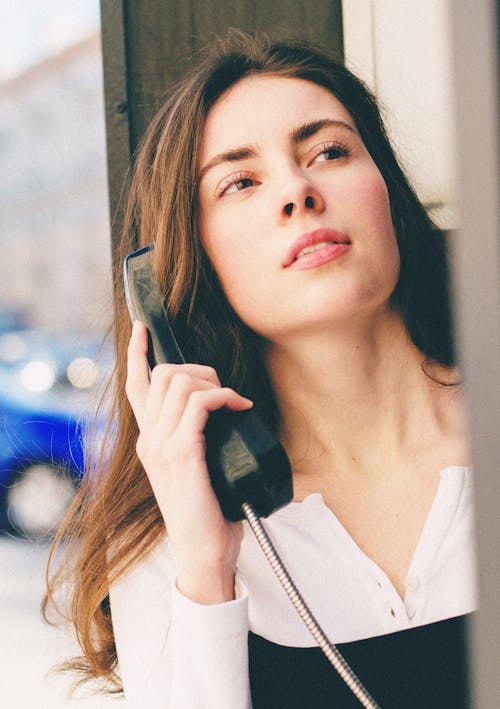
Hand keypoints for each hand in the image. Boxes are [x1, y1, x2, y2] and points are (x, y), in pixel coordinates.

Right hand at [125, 321, 252, 602]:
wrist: (204, 553)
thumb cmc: (208, 512)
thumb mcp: (195, 468)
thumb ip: (195, 439)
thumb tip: (221, 411)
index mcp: (149, 441)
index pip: (136, 387)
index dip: (137, 353)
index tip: (142, 327)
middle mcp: (149, 440)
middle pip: (161, 375)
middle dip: (196, 369)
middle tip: (222, 390)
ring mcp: (161, 447)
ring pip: (179, 383)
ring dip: (212, 382)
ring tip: (232, 402)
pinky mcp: (181, 455)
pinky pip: (200, 404)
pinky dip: (223, 397)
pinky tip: (239, 408)